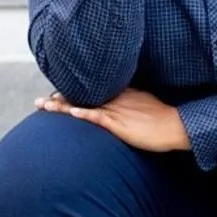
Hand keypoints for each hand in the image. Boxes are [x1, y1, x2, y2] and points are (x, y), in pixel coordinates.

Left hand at [34, 87, 190, 152]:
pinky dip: (85, 115)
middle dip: (60, 98)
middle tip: (40, 100)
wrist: (177, 126)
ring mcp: (117, 111)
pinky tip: (72, 114)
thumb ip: (129, 102)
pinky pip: (100, 118)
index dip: (72, 92)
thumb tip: (120, 107)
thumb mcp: (144, 104)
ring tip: (44, 106)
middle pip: (82, 96)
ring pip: (85, 105)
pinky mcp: (120, 125)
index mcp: (120, 94)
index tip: (55, 93)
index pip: (91, 90)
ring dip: (63, 107)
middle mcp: (115, 99)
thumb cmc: (163, 119)